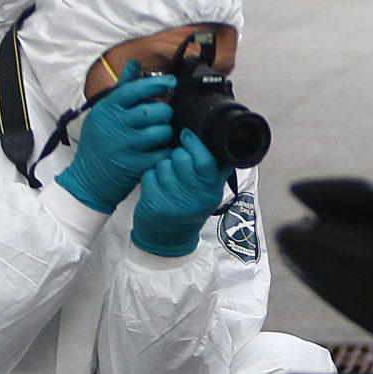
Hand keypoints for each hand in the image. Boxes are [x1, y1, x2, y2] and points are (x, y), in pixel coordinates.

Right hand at [57, 64, 173, 213]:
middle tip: (163, 115)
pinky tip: (160, 149)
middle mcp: (116, 126)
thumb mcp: (103, 112)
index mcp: (107, 110)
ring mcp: (126, 147)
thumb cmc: (98, 142)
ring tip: (160, 133)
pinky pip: (163, 152)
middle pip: (154, 111)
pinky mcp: (136, 166)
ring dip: (166, 131)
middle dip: (164, 112)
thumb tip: (135, 64)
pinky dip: (166, 150)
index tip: (171, 82)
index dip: (156, 84)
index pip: (134, 90)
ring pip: (162, 131)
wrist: (89, 179)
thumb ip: (122, 89)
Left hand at [131, 131, 226, 256]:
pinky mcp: (155, 204)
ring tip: (167, 178)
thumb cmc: (189, 207)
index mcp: (212, 190)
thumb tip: (223, 137)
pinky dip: (150, 176)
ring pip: (164, 164)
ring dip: (163, 166)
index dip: (194, 143)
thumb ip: (216, 169)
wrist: (168, 239)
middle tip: (177, 160)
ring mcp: (174, 201)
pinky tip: (156, 186)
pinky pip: (149, 174)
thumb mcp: (209, 191)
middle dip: (177, 153)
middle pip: (182, 157)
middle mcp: (195, 197)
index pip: (205, 159)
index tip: (187, 134)